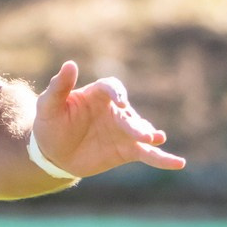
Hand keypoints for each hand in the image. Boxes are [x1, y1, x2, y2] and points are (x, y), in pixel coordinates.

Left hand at [28, 61, 184, 180]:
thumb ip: (59, 86)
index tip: (119, 101)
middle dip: (135, 124)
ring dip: (149, 135)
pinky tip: (178, 163)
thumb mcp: (48, 106)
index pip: (112, 88)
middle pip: (129, 114)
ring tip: (156, 139)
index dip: (116, 92)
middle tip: (142, 133)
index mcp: (98, 94)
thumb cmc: (50, 124)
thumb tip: (70, 64)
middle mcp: (115, 110)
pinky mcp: (128, 150)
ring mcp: (123, 131)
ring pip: (141, 132)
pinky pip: (148, 154)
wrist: (54, 153)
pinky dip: (163, 159)